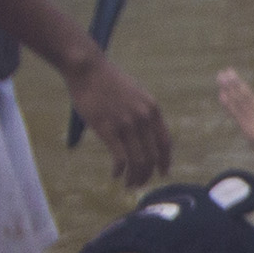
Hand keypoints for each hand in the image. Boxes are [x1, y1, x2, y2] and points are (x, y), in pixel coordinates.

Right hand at [65, 47, 171, 183]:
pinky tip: (115, 175)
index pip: (165, 143)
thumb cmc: (107, 81)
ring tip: (128, 184)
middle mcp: (143, 118)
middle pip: (152, 156)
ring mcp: (127, 123)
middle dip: (147, 174)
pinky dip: (119, 171)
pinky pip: (120, 159)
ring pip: (138, 161)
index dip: (165, 161)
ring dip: (134, 177)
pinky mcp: (108, 128)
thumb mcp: (135, 94)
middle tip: (139, 183)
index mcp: (153, 109)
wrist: (88, 68)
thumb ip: (143, 114)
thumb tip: (145, 137)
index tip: (162, 173)